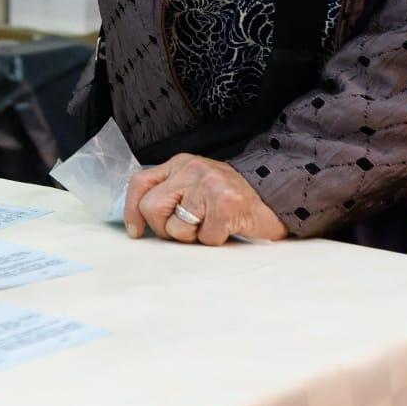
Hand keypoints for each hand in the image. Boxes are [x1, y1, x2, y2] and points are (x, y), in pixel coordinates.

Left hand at [123, 153, 287, 244]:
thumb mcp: (195, 187)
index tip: (136, 232)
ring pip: (177, 228)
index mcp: (181, 164)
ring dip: (194, 237)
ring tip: (212, 224)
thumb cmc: (230, 199)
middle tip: (189, 229)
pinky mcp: (227, 204)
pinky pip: (205, 239)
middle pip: (152, 208)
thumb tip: (139, 222)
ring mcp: (210, 184)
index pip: (140, 183)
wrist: (275, 198)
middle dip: (165, 229)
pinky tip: (228, 228)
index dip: (131, 210)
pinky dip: (216, 241)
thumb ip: (170, 195)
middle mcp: (192, 169)